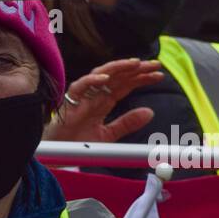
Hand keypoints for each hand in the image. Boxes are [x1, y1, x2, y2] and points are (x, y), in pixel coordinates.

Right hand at [44, 59, 162, 143]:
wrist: (59, 153)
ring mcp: (83, 96)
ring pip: (100, 75)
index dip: (142, 78)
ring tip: (135, 64)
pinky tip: (106, 79)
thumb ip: (127, 123)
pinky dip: (91, 81)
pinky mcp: (70, 101)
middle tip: (155, 65)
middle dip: (136, 69)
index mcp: (104, 100)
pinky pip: (80, 86)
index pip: (126, 84)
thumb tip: (150, 112)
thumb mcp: (109, 134)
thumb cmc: (79, 143)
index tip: (159, 75)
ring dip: (118, 68)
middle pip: (118, 76)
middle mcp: (95, 94)